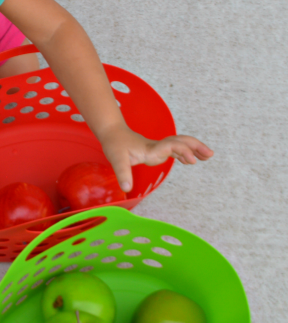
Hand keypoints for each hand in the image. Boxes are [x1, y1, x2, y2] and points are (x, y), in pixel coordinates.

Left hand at [98, 124, 213, 191]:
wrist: (112, 133)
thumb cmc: (115, 145)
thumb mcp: (116, 160)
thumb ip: (122, 174)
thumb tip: (127, 189)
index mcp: (151, 149)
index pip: (172, 146)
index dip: (183, 151)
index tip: (193, 161)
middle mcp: (157, 147)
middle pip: (181, 142)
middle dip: (196, 146)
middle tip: (210, 155)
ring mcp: (157, 147)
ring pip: (180, 145)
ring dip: (194, 149)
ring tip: (208, 156)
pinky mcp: (156, 150)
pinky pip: (174, 149)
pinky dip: (185, 153)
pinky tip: (191, 160)